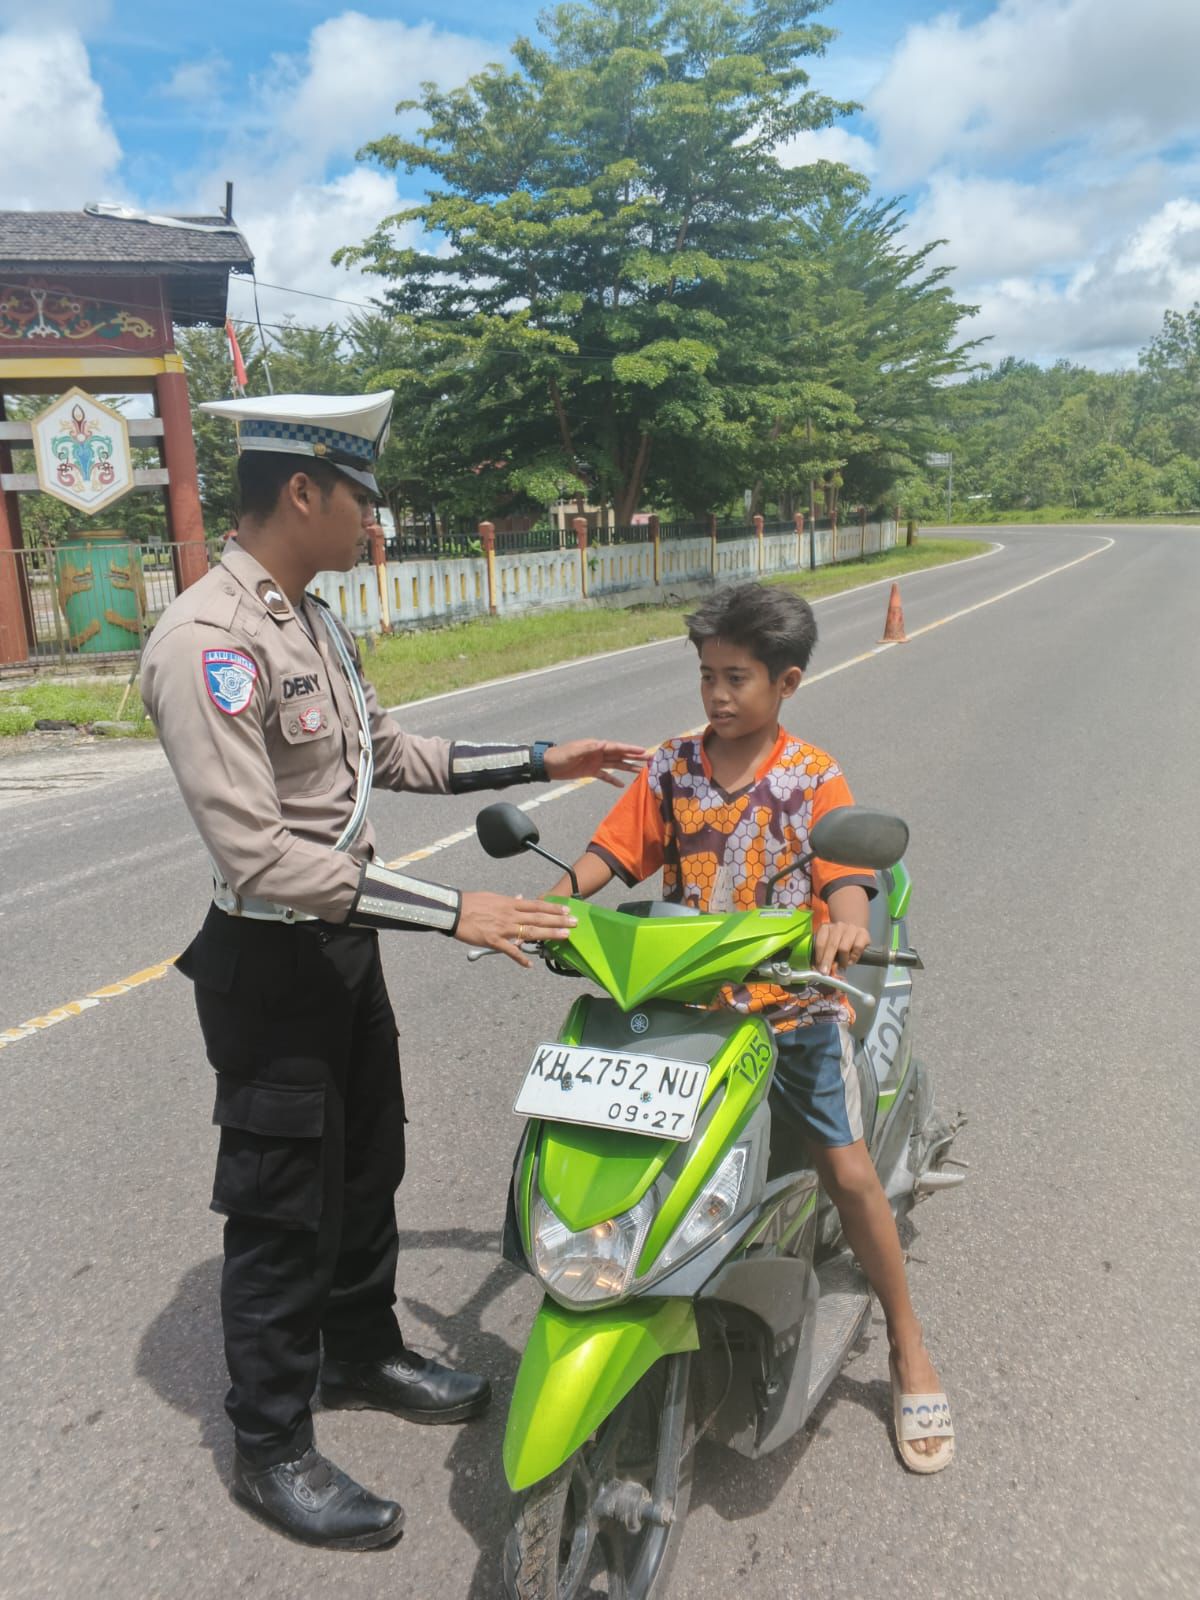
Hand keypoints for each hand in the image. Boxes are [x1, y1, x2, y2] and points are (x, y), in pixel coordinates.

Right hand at [456, 892, 576, 967]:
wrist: (454, 910)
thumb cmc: (472, 902)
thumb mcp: (493, 897)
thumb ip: (508, 900)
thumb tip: (519, 898)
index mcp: (510, 904)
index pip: (536, 905)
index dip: (553, 908)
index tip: (567, 910)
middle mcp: (510, 915)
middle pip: (539, 918)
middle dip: (558, 921)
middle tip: (575, 923)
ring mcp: (503, 928)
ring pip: (530, 931)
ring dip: (548, 934)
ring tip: (564, 937)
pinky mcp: (493, 940)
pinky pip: (509, 950)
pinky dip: (519, 958)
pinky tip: (529, 964)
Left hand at [543, 739, 651, 787]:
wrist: (548, 765)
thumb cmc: (560, 756)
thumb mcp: (574, 751)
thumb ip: (590, 748)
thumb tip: (605, 744)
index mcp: (596, 746)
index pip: (617, 748)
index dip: (630, 749)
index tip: (643, 751)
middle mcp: (599, 753)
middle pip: (620, 755)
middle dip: (634, 757)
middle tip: (650, 758)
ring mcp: (596, 763)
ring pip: (616, 765)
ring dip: (628, 767)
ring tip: (642, 770)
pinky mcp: (591, 772)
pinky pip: (605, 776)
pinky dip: (613, 780)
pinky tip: (622, 785)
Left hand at [813, 919, 869, 976]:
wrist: (855, 931)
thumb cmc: (838, 942)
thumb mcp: (828, 946)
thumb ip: (824, 955)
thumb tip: (820, 969)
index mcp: (826, 928)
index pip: (820, 943)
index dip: (819, 957)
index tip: (819, 968)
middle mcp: (838, 926)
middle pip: (832, 946)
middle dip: (828, 961)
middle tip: (826, 972)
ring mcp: (851, 928)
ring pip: (844, 948)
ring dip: (842, 961)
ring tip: (841, 966)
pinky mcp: (863, 934)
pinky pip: (857, 949)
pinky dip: (853, 958)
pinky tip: (850, 961)